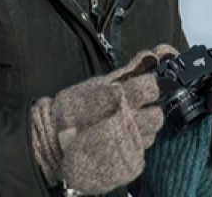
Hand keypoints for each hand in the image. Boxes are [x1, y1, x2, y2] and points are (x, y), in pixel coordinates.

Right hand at [30, 46, 176, 192]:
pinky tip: (123, 136)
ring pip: (151, 134)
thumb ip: (127, 72)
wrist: (54, 136)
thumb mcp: (98, 83)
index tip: (144, 87)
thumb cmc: (74, 106)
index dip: (150, 87)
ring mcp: (125, 141)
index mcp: (119, 97)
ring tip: (127, 123)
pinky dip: (135, 141)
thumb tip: (151, 54)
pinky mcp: (122, 156)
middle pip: (156, 116)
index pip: (150, 89)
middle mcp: (126, 119)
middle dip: (150, 110)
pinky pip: (140, 148)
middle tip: (137, 108)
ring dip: (143, 128)